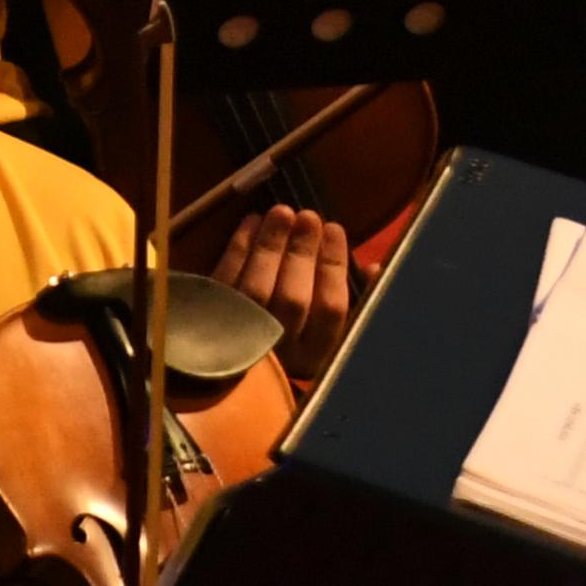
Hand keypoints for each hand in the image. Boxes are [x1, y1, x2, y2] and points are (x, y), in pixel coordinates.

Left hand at [209, 201, 353, 383]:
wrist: (226, 374)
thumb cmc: (295, 336)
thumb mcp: (329, 328)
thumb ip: (357, 300)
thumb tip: (376, 267)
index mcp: (315, 356)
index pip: (331, 308)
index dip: (334, 265)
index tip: (335, 228)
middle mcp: (280, 353)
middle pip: (293, 298)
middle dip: (302, 252)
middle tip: (309, 216)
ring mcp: (240, 340)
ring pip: (257, 289)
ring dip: (271, 245)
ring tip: (283, 211)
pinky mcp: (209, 323)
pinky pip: (225, 281)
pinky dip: (238, 247)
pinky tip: (253, 221)